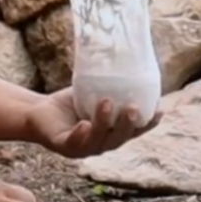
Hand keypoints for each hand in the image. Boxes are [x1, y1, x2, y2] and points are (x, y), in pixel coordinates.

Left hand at [24, 88, 161, 158]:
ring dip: (104, 123)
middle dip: (127, 125)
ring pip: (98, 140)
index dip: (148, 123)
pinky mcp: (63, 146)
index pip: (135, 131)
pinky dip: (81, 135)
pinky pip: (74, 143)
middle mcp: (102, 144)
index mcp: (113, 133)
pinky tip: (85, 125)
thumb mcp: (94, 91)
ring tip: (106, 102)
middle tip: (132, 108)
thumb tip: (133, 53)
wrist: (40, 111)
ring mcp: (83, 148)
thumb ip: (113, 84)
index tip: (160, 110)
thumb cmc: (71, 102)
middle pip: (119, 138)